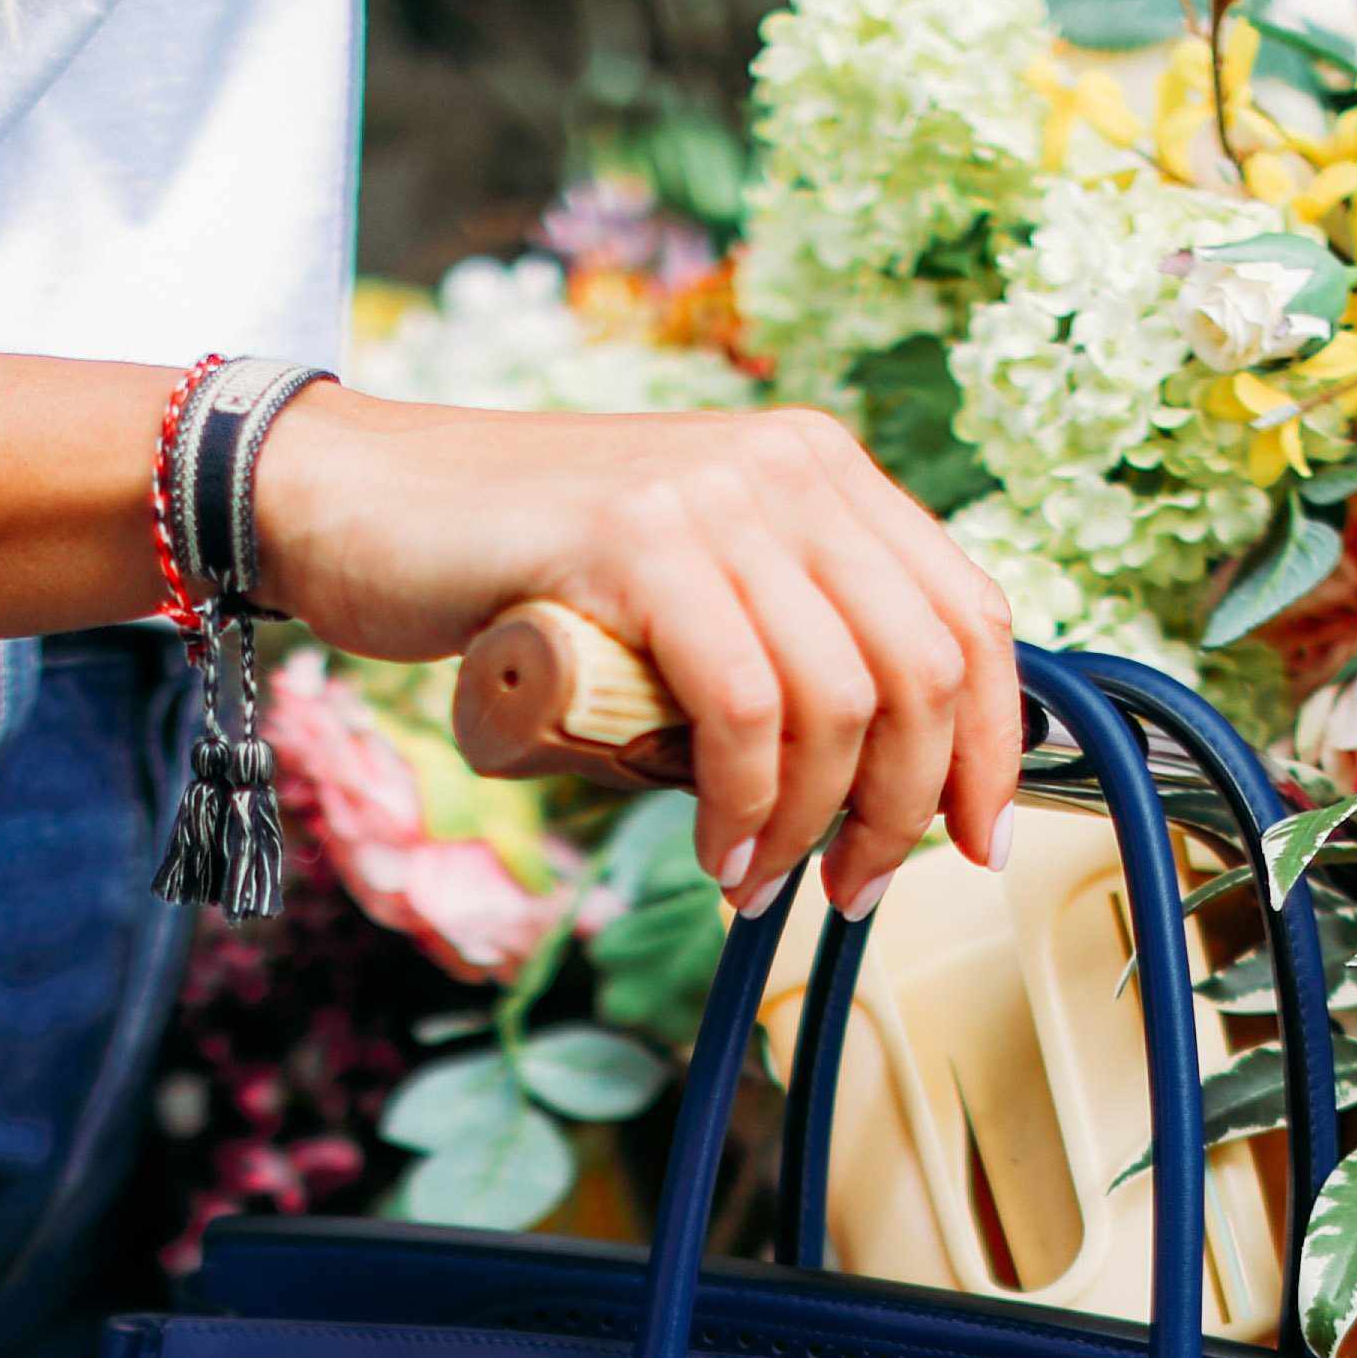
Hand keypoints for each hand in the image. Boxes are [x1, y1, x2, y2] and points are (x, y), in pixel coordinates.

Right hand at [254, 385, 1019, 917]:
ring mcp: (714, 494)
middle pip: (922, 667)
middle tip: (850, 889)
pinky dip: (742, 804)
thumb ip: (778, 659)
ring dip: (811, 824)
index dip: (992, 746)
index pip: (969, 614)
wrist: (364, 503)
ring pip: (838, 699)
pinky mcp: (637, 539)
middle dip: (902, 810)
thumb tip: (869, 797)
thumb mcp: (688, 602)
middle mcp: (789, 467)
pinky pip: (743, 707)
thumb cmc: (521, 577)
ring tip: (760, 879)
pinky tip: (715, 847)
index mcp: (823, 473)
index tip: (977, 841)